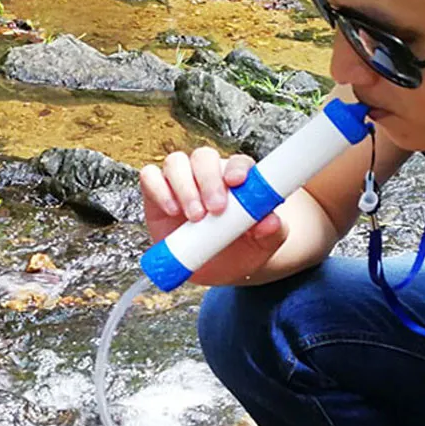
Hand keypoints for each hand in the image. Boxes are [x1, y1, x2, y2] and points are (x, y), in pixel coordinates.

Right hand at [140, 146, 287, 285]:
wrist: (218, 268)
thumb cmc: (243, 250)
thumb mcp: (264, 245)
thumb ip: (273, 232)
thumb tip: (271, 221)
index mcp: (238, 180)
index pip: (238, 162)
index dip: (237, 167)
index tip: (237, 182)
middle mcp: (208, 174)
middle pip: (204, 157)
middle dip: (208, 180)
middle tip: (215, 209)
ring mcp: (182, 181)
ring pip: (176, 162)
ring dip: (184, 186)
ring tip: (195, 216)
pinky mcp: (157, 192)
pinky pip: (150, 177)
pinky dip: (158, 188)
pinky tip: (171, 209)